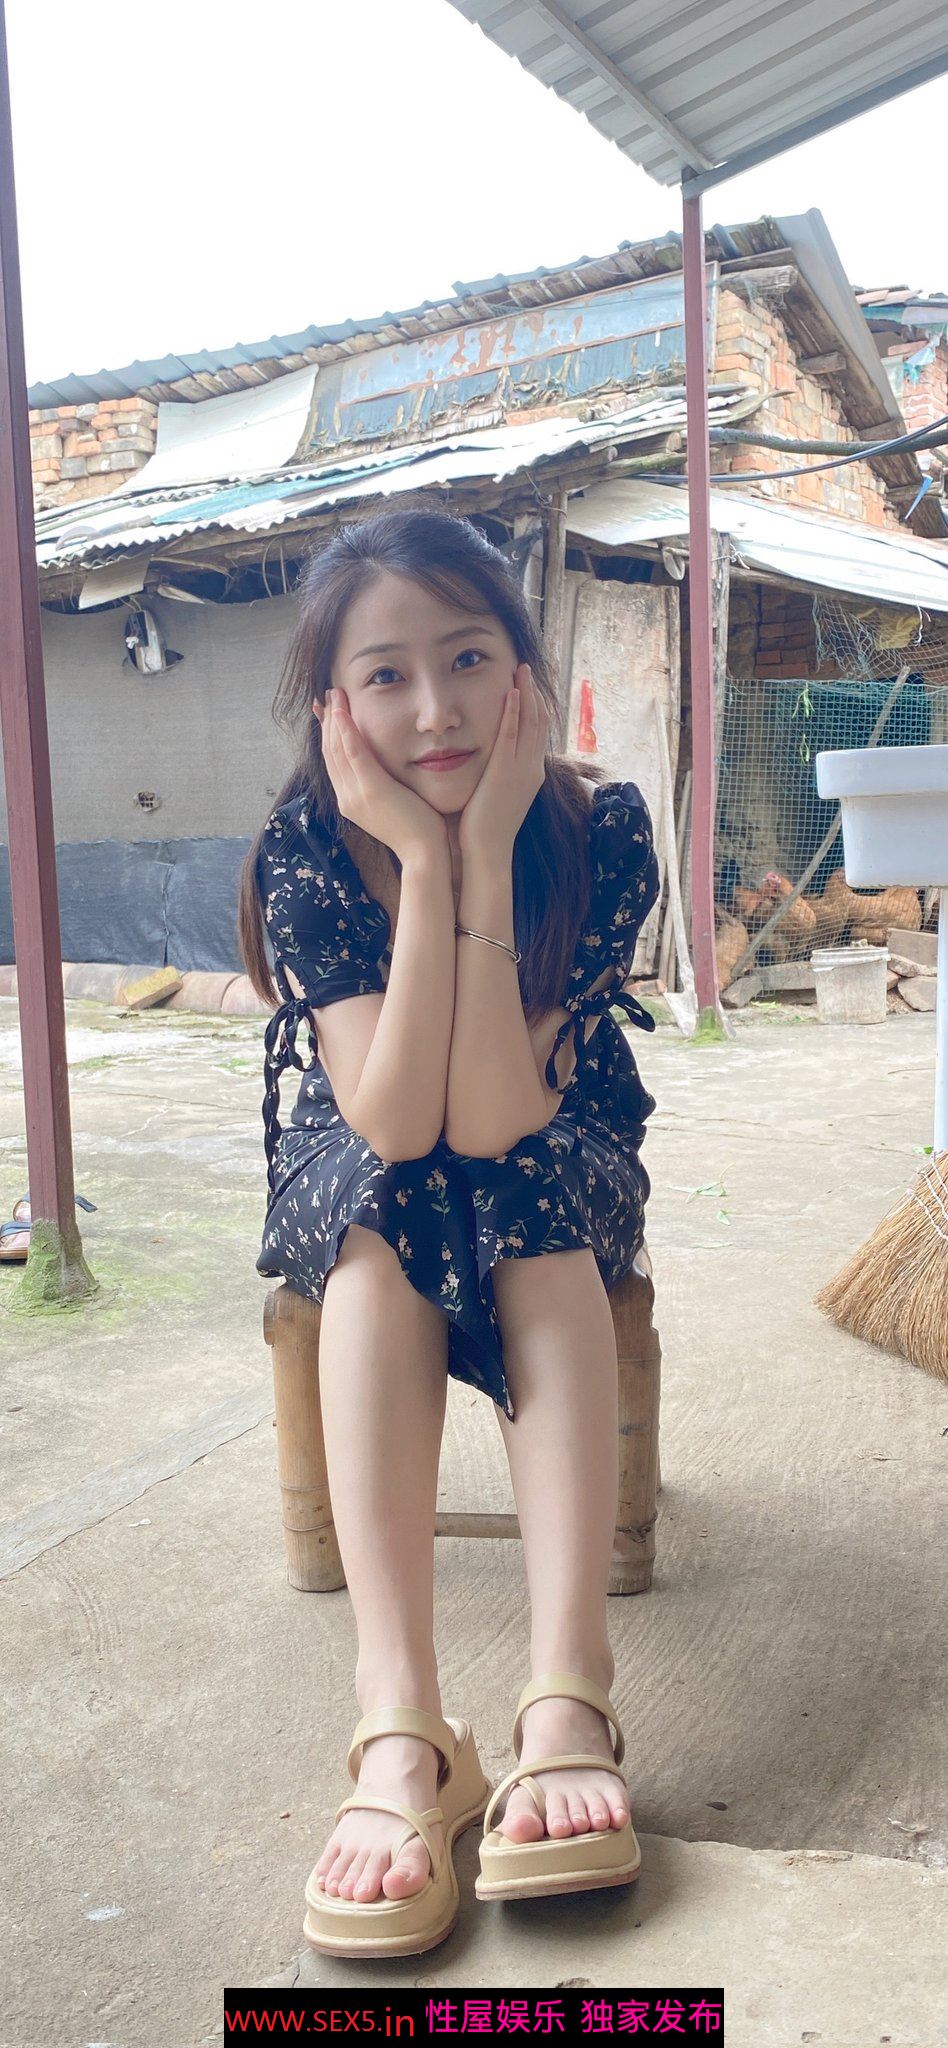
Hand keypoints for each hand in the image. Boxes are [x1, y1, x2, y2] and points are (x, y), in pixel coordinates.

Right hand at [316, 688, 449, 864]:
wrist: (424, 853)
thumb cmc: (417, 828)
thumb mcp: (394, 802)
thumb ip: (385, 783)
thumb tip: (386, 766)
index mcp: (351, 800)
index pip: (334, 761)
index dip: (328, 734)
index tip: (328, 711)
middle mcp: (347, 797)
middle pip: (330, 752)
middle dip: (328, 720)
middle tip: (329, 694)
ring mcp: (356, 794)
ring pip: (337, 749)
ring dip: (334, 718)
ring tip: (335, 693)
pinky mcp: (372, 790)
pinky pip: (354, 754)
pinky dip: (346, 731)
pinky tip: (343, 712)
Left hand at [457, 663, 549, 858]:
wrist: (487, 852)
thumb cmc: (485, 829)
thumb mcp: (499, 796)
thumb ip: (499, 775)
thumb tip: (490, 763)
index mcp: (531, 774)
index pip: (538, 732)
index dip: (534, 706)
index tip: (527, 686)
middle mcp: (532, 768)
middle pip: (539, 721)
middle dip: (533, 692)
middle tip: (526, 668)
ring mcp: (521, 769)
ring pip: (530, 723)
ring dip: (526, 694)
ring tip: (520, 670)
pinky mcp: (505, 772)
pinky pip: (511, 735)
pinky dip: (513, 712)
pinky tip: (510, 693)